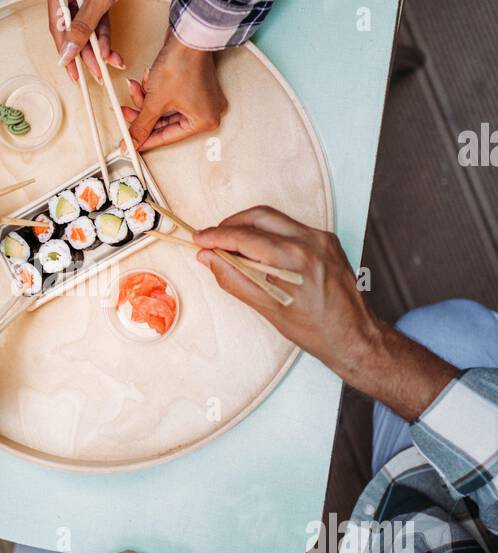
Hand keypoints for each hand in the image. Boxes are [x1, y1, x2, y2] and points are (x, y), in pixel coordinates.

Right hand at [45, 0, 151, 81]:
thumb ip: (83, 26)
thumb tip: (68, 52)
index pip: (57, 25)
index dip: (64, 50)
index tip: (71, 71)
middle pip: (71, 29)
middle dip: (83, 52)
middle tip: (94, 74)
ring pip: (85, 28)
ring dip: (96, 47)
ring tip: (107, 66)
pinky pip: (97, 21)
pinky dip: (104, 35)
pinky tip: (111, 51)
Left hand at [123, 29, 227, 149]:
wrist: (187, 35)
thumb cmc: (182, 64)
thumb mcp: (155, 102)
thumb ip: (141, 126)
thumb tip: (132, 143)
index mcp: (204, 122)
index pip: (168, 137)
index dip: (145, 140)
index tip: (131, 144)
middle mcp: (207, 111)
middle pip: (165, 122)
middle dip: (143, 113)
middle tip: (126, 112)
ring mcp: (201, 98)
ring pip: (165, 108)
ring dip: (146, 99)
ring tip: (135, 88)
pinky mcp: (194, 85)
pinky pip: (170, 96)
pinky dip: (156, 90)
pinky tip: (148, 80)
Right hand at [195, 207, 459, 416]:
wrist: (355, 336)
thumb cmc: (315, 330)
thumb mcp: (268, 309)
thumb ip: (234, 279)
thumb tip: (208, 258)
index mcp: (296, 260)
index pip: (246, 237)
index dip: (217, 236)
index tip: (198, 239)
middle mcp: (311, 242)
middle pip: (259, 216)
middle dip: (231, 224)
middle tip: (211, 239)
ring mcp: (322, 238)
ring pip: (275, 219)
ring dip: (249, 227)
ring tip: (231, 245)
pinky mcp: (328, 240)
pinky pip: (291, 227)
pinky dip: (269, 234)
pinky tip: (258, 251)